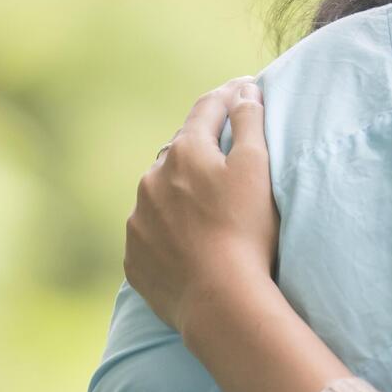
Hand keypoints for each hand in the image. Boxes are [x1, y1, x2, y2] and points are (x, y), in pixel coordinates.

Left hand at [123, 78, 275, 333]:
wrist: (219, 301)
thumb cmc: (246, 231)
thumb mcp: (257, 168)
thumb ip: (249, 122)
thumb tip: (244, 91)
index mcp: (185, 152)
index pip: (207, 110)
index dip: (228, 97)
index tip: (243, 91)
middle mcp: (152, 179)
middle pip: (179, 151)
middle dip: (200, 147)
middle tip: (223, 154)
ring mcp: (138, 219)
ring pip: (158, 193)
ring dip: (178, 191)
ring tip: (203, 207)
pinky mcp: (135, 256)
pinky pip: (150, 233)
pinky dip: (166, 231)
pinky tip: (187, 243)